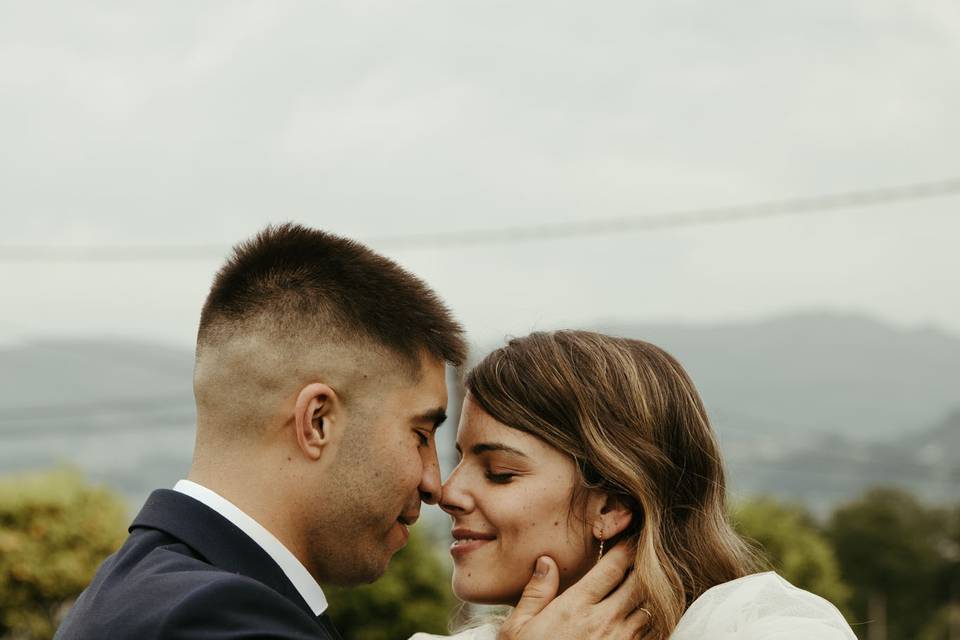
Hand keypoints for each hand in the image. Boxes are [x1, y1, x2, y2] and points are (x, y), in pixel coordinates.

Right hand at [497, 544, 653, 639]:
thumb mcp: (518, 628)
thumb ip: (536, 593)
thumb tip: (546, 561)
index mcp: (576, 607)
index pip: (613, 568)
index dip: (626, 550)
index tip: (630, 539)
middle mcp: (603, 622)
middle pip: (640, 584)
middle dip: (645, 567)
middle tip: (647, 556)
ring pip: (651, 608)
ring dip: (652, 593)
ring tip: (651, 582)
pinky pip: (653, 634)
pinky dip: (655, 621)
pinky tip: (647, 614)